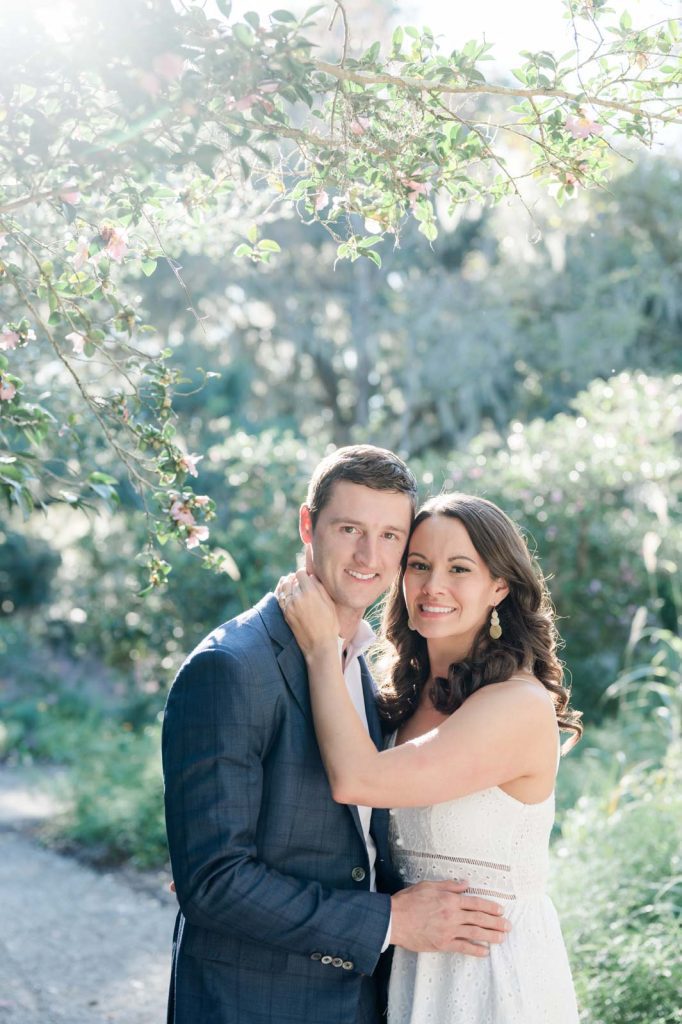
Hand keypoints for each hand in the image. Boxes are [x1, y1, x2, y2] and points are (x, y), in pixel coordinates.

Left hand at [275, 570, 338, 656]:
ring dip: (288, 584)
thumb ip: (320, 588)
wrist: (319, 645)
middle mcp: (297, 597)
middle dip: (296, 579)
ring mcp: (289, 606)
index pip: (300, 573)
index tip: (308, 577)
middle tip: (301, 582)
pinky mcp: (285, 613)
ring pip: (284, 587)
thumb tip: (311, 577)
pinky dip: (282, 592)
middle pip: (292, 579)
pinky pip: (280, 597)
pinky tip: (285, 591)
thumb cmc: (329, 625)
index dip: (304, 573)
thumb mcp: (330, 604)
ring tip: (292, 584)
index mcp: (310, 592)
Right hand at [390, 881, 510, 956]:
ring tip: (502, 938)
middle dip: (496, 922)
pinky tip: (485, 952)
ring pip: (475, 933)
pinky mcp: (443, 944)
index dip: (490, 906)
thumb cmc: (408, 901)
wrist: (394, 920)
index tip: (500, 909)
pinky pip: (463, 947)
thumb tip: (465, 884)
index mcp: (449, 899)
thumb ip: (449, 885)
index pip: (475, 902)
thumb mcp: (428, 886)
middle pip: (479, 918)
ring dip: (491, 935)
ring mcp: (448, 930)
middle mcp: (452, 915)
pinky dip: (476, 950)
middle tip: (508, 925)